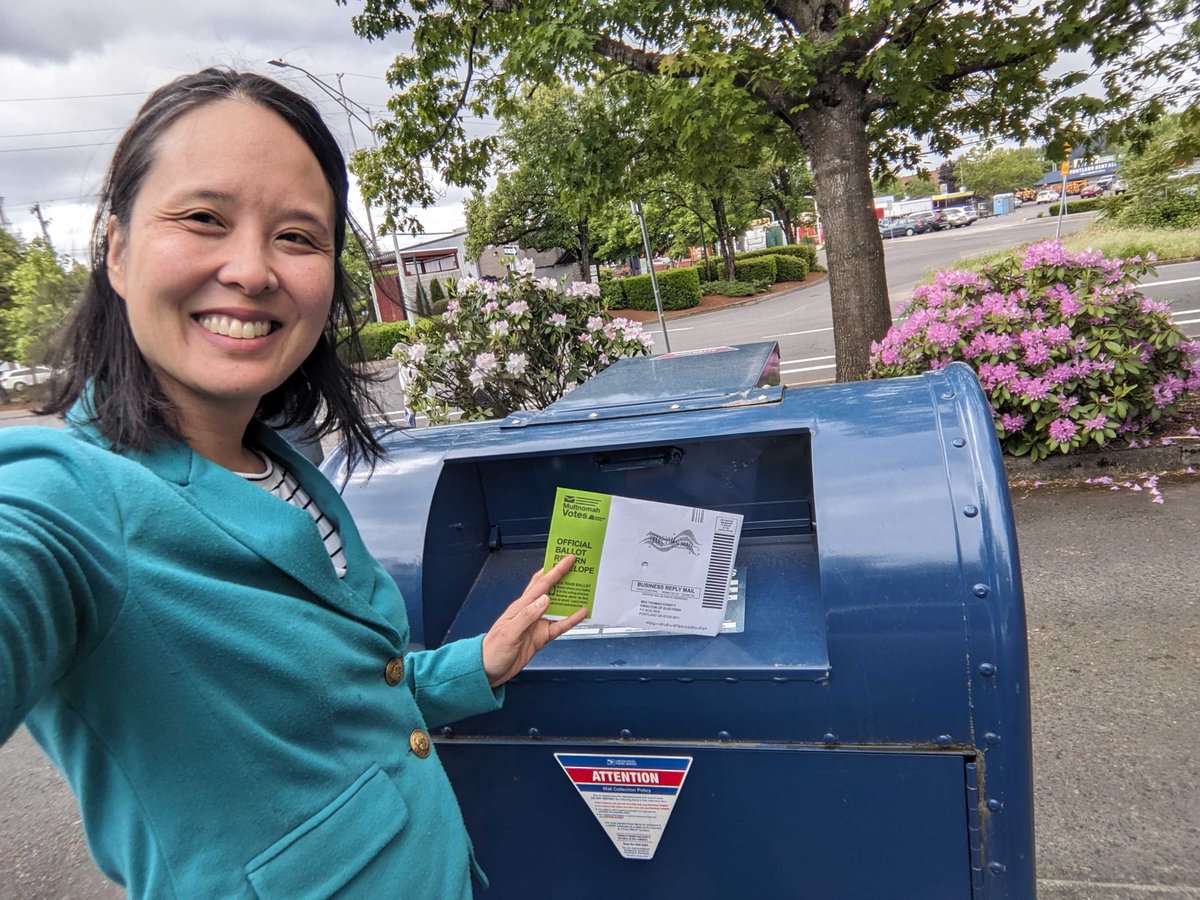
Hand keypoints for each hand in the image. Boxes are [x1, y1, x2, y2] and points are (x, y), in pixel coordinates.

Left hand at [481, 555, 586, 687]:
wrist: (490, 671)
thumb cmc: (493, 650)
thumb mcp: (509, 633)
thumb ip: (527, 616)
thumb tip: (545, 600)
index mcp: (521, 606)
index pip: (541, 584)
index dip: (555, 570)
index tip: (567, 559)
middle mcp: (531, 612)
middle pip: (551, 589)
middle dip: (564, 576)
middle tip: (579, 566)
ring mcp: (538, 624)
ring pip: (558, 606)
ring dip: (571, 597)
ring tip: (585, 587)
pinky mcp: (542, 637)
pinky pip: (560, 626)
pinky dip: (571, 619)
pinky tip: (581, 613)